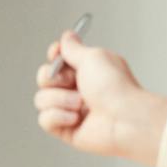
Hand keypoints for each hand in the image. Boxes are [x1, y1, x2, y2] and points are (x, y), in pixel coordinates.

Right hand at [34, 33, 166, 166]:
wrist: (126, 119)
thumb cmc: (116, 87)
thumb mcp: (92, 57)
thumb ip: (73, 48)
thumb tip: (67, 36)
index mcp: (86, 71)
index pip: (57, 60)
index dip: (54, 56)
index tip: (56, 53)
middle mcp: (77, 90)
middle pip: (44, 78)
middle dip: (54, 79)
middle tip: (73, 82)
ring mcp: (70, 110)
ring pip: (41, 99)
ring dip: (60, 99)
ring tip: (81, 104)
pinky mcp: (67, 130)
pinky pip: (45, 120)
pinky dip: (58, 117)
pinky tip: (75, 118)